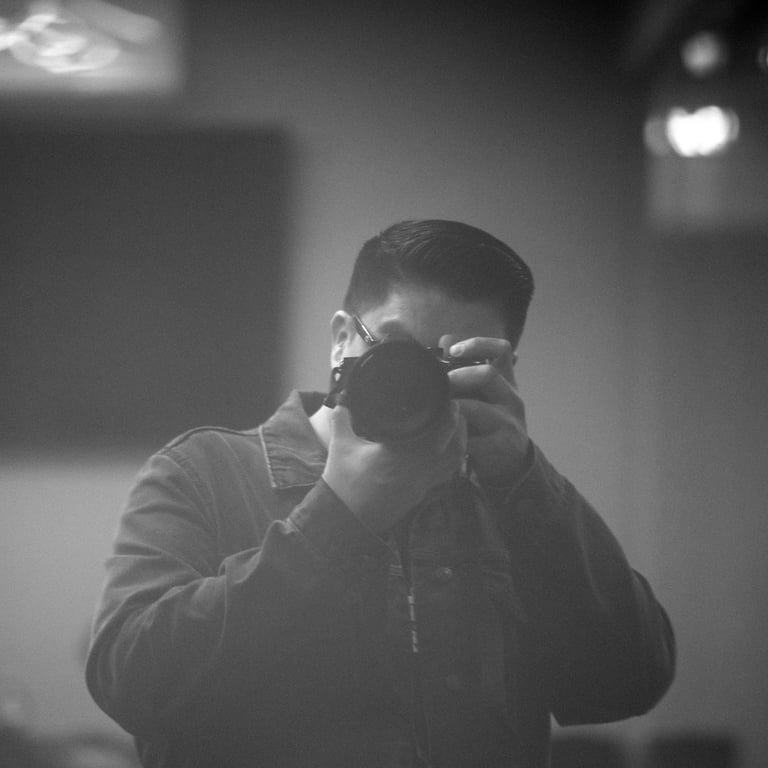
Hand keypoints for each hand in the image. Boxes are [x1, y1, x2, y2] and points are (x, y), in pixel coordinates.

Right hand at [322, 402, 466, 533]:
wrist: (345, 520)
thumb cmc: (343, 483)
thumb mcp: (341, 447)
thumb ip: (341, 420)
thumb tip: (340, 402)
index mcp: (401, 454)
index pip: (438, 434)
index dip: (449, 416)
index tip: (449, 403)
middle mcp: (418, 470)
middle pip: (455, 448)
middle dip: (459, 428)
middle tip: (455, 411)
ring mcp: (421, 485)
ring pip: (453, 464)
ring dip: (458, 445)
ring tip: (454, 429)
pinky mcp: (419, 495)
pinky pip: (445, 476)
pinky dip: (450, 462)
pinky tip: (444, 453)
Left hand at [441, 334, 529, 485]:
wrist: (512, 464)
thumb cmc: (490, 424)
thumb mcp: (484, 395)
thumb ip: (467, 369)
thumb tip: (444, 340)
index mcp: (506, 381)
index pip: (502, 350)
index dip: (477, 344)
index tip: (453, 350)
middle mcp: (511, 398)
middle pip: (487, 375)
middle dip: (456, 377)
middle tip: (437, 385)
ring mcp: (508, 423)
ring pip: (477, 408)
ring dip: (450, 408)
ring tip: (433, 412)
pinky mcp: (500, 447)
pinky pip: (471, 440)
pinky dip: (451, 437)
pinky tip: (438, 438)